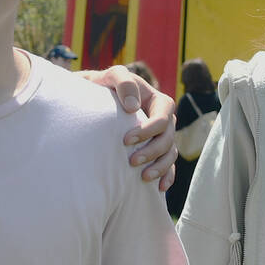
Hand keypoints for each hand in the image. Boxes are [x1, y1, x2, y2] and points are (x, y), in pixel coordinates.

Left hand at [85, 66, 177, 182]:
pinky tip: (159, 188)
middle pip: (168, 139)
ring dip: (160, 167)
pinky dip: (166, 176)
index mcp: (157, 101)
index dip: (149, 130)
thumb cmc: (103, 86)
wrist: (95, 100)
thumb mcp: (111, 76)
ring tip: (143, 177)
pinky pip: (168, 165)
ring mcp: (161, 136)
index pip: (163, 117)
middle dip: (152, 151)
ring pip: (170, 154)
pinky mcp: (155, 150)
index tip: (126, 140)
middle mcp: (163, 120)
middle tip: (131, 162)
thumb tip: (133, 107)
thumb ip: (123, 82)